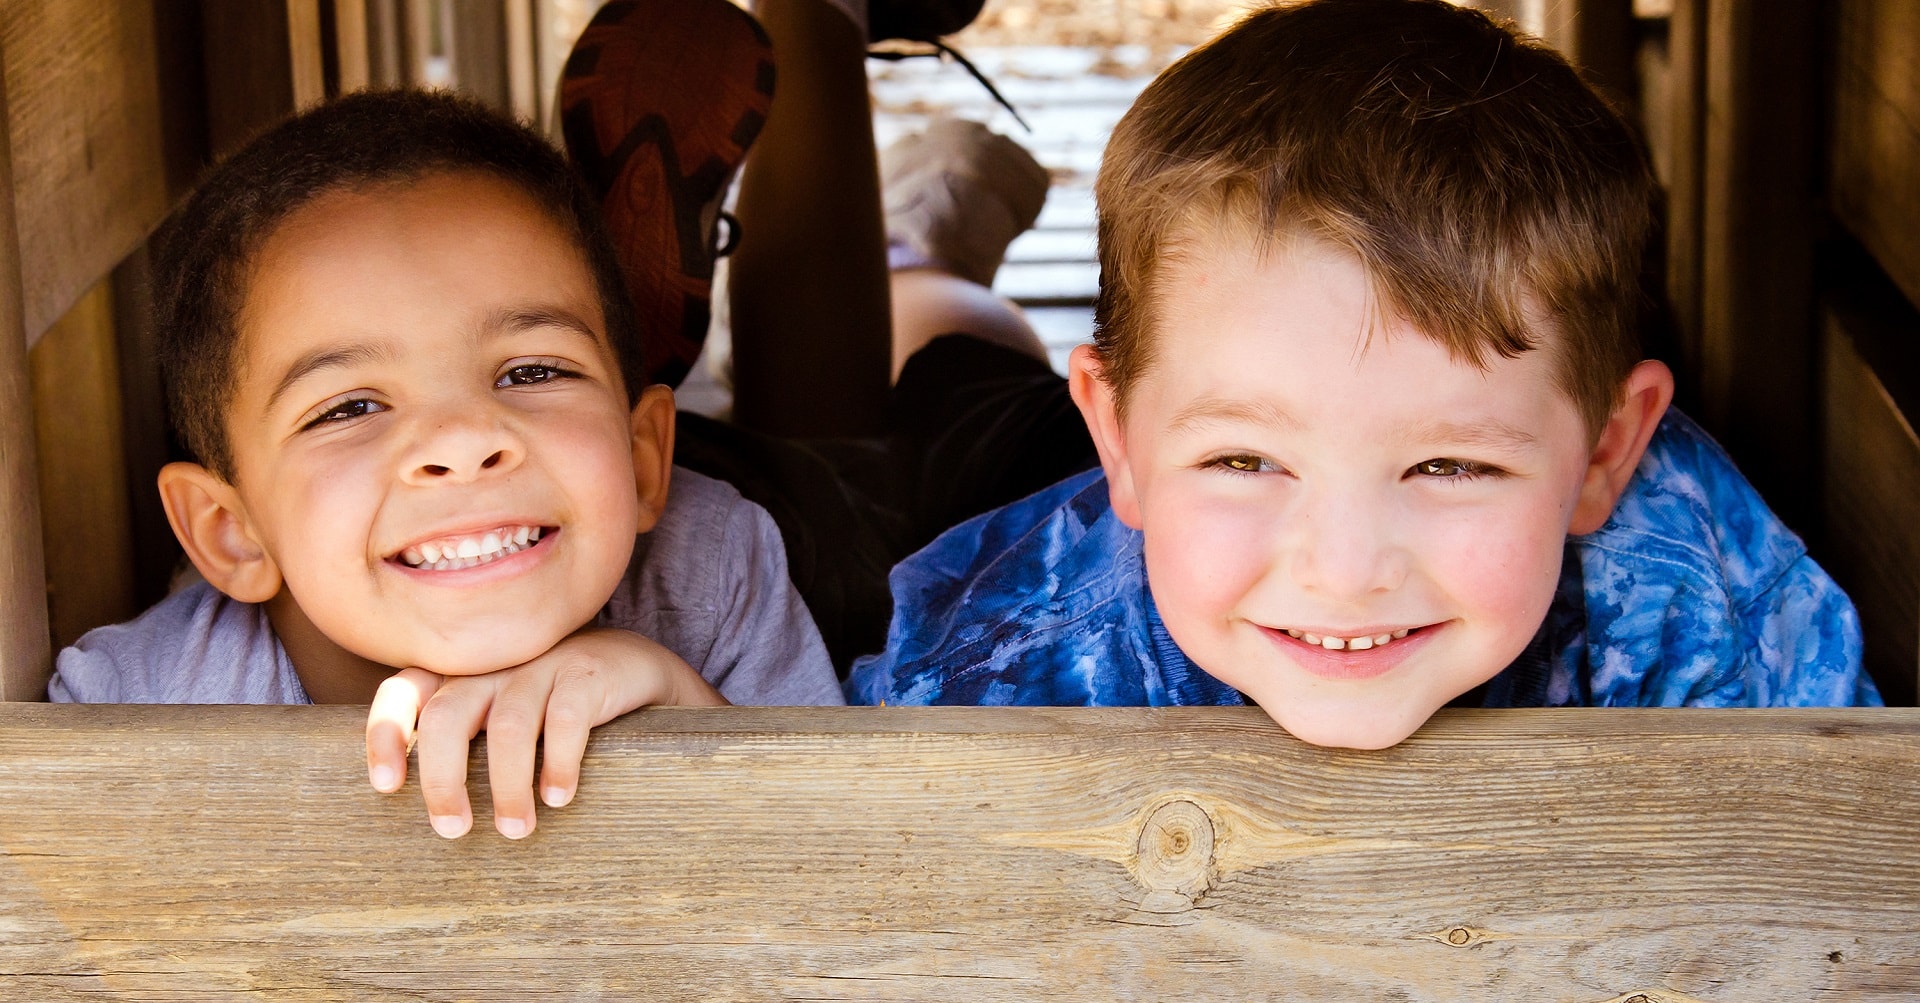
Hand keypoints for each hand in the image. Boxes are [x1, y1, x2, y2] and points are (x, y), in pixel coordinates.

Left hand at [364, 626, 725, 838]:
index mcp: (463, 672)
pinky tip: (559, 798)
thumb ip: (464, 741)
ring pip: (509, 726)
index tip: (388, 786)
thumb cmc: (554, 709)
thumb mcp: (501, 716)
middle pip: (448, 715)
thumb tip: (426, 814)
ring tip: (516, 830)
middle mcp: (496, 664)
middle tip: (453, 830)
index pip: (406, 689)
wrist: (636, 670)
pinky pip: (567, 719)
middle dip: (444, 779)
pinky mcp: (590, 672)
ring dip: (507, 786)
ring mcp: (543, 663)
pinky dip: (558, 764)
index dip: (387, 732)